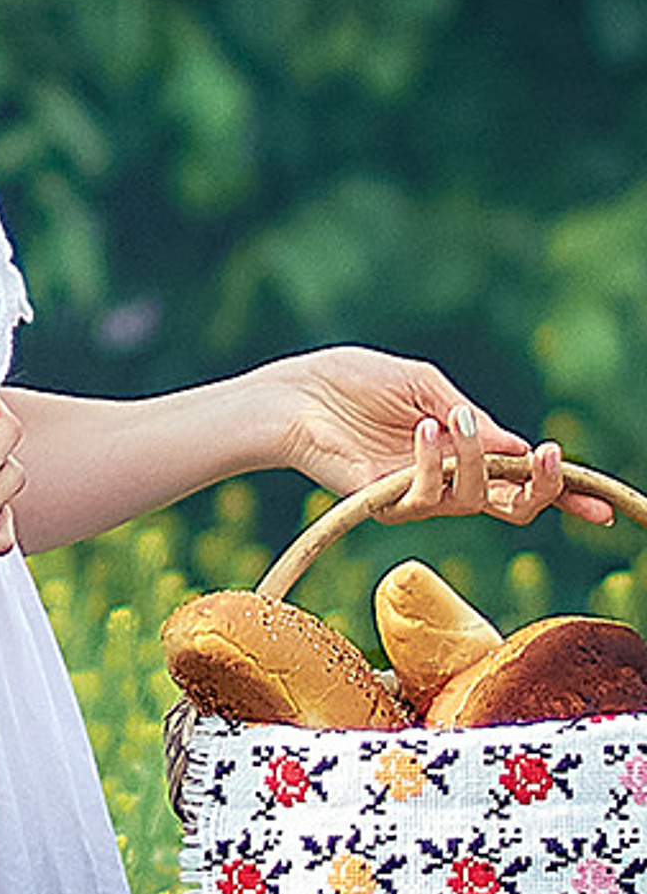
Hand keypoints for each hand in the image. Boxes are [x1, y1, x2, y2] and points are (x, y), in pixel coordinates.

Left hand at [276, 348, 613, 528]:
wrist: (293, 394)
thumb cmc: (351, 383)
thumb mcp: (423, 386)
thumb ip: (471, 417)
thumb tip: (521, 447)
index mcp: (460, 453)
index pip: (520, 482)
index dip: (561, 495)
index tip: (600, 509)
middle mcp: (445, 482)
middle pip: (514, 508)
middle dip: (543, 489)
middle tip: (548, 457)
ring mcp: (417, 497)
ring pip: (477, 500)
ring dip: (475, 457)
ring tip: (448, 419)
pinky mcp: (386, 505)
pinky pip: (427, 495)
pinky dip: (432, 459)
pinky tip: (421, 428)